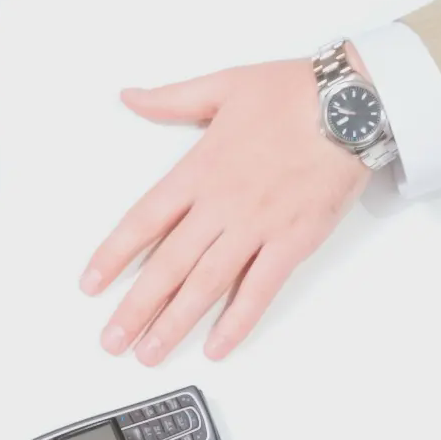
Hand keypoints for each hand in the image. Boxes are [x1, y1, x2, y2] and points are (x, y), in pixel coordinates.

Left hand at [80, 59, 367, 361]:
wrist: (350, 104)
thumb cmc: (293, 92)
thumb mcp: (223, 85)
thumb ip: (171, 100)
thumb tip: (130, 96)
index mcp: (199, 169)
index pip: (143, 220)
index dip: (113, 256)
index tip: (90, 285)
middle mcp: (222, 204)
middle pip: (168, 265)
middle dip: (135, 308)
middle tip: (111, 340)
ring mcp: (256, 226)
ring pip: (206, 284)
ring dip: (174, 323)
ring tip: (149, 354)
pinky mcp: (292, 242)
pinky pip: (259, 290)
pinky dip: (237, 322)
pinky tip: (217, 347)